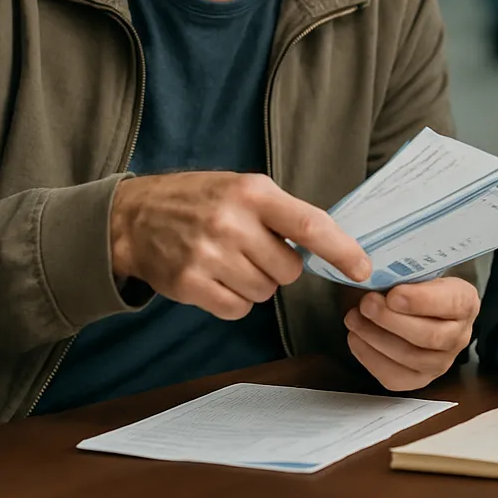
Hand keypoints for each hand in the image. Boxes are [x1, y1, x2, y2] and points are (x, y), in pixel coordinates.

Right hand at [110, 172, 370, 319]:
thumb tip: (328, 245)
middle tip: (256, 250)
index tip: (363, 268)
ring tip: (230, 260)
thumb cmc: (201, 200)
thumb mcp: (244, 189)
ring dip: (256, 283)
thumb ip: (282, 214)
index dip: (342, 249)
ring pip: (265, 292)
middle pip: (289, 270)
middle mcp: (233, 223)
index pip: (310, 224)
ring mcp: (209, 255)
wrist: (134, 216)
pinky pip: (238, 309)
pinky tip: (217, 279)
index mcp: (254, 192)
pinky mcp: (189, 284)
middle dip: (281, 267)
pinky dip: (235, 300)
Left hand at [343, 277, 478, 390]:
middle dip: (392, 320)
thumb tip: (373, 269)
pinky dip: (371, 358)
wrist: (420, 305)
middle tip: (366, 303)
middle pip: (430, 336)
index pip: (451, 303)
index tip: (393, 294)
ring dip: (376, 338)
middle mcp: (459, 336)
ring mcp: (441, 362)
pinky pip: (395, 377)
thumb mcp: (420, 270)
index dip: (421, 301)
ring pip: (411, 358)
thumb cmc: (418, 284)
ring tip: (354, 318)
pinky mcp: (419, 379)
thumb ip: (405, 272)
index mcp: (465, 302)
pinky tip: (356, 338)